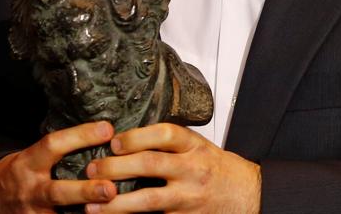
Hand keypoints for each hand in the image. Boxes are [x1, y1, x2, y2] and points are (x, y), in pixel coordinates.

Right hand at [0, 121, 117, 212]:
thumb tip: (103, 130)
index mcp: (28, 163)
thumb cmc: (23, 172)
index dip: (80, 136)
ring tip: (111, 208)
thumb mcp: (33, 156)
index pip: (53, 145)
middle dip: (85, 191)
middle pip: (57, 192)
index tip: (108, 130)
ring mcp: (33, 212)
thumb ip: (60, 148)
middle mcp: (30, 190)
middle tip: (110, 188)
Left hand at [83, 123, 260, 213]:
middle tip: (92, 169)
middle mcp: (192, 170)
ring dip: (116, 203)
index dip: (136, 137)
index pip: (164, 135)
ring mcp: (189, 197)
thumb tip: (130, 140)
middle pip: (149, 165)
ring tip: (92, 206)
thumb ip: (172, 144)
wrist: (249, 195)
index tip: (114, 142)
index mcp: (195, 146)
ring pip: (147, 200)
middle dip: (116, 168)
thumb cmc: (220, 170)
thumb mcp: (201, 147)